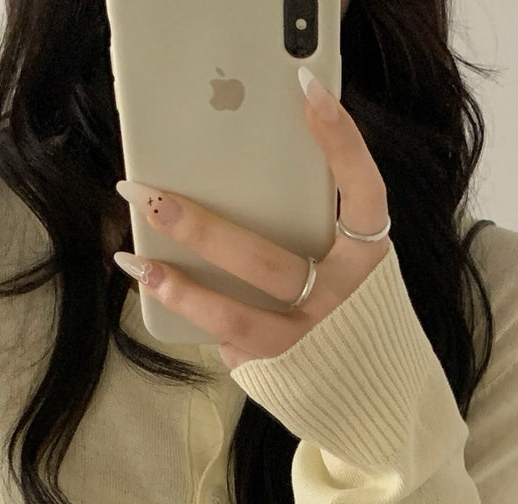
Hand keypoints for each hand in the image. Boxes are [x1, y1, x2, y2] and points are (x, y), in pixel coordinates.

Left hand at [112, 67, 390, 371]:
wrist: (381, 401)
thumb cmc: (354, 315)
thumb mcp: (350, 268)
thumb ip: (316, 232)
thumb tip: (234, 185)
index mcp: (368, 263)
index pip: (363, 193)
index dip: (340, 141)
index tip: (306, 87)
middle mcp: (340, 305)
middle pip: (267, 263)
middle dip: (201, 228)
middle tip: (149, 195)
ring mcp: (307, 346)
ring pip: (235, 319)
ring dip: (180, 289)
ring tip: (136, 262)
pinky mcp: (279, 376)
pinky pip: (230, 341)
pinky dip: (197, 315)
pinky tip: (166, 292)